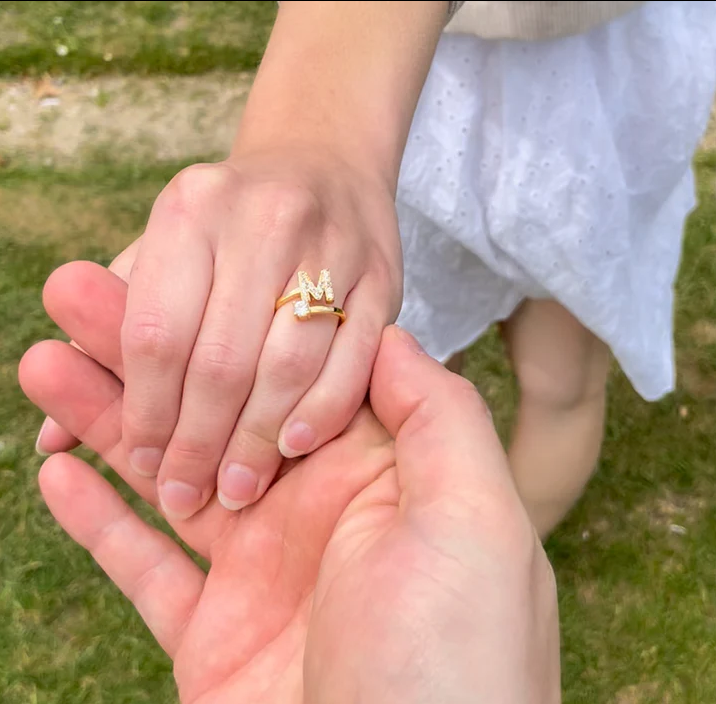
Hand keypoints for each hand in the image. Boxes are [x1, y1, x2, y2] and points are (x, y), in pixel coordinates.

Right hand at [20, 263, 559, 702]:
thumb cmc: (458, 657)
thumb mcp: (474, 517)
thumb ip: (438, 416)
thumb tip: (392, 336)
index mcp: (374, 473)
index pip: (284, 373)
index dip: (225, 323)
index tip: (165, 272)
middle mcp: (316, 512)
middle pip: (215, 412)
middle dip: (145, 355)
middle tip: (75, 295)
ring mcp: (261, 572)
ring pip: (167, 476)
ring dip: (107, 421)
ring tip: (45, 363)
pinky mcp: (214, 635)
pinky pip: (145, 565)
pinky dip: (100, 520)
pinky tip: (56, 470)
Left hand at [119, 149, 400, 519]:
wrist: (326, 167)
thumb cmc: (232, 226)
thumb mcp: (165, 256)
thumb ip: (111, 342)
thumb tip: (52, 440)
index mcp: (190, 208)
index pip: (154, 332)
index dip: (144, 410)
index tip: (142, 462)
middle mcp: (262, 220)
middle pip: (220, 359)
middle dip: (198, 441)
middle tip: (186, 493)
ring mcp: (331, 247)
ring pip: (287, 365)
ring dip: (257, 439)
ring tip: (235, 488)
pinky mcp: (382, 278)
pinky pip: (352, 360)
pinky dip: (322, 410)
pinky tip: (293, 447)